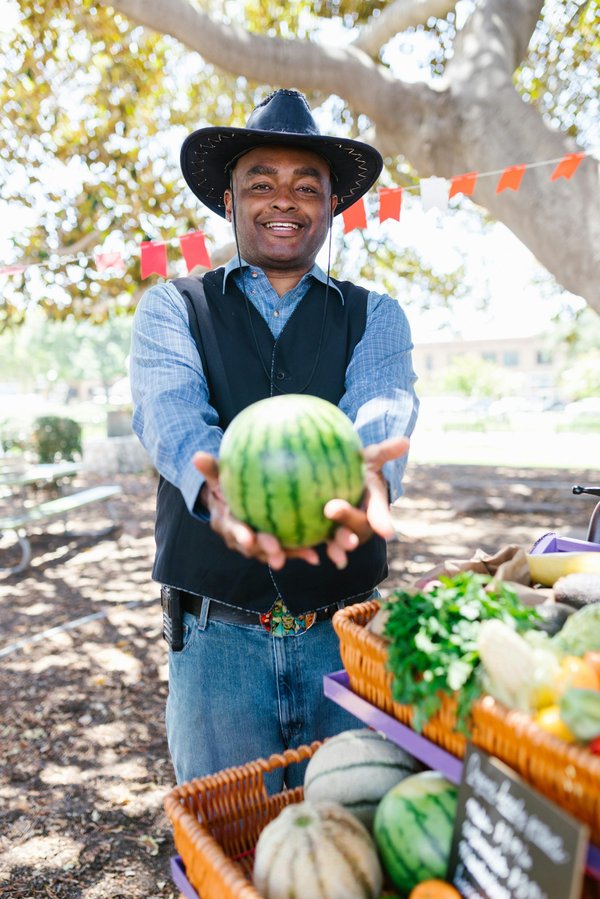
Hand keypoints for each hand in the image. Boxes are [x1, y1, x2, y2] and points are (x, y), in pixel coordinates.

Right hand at [192, 452, 319, 569]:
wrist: (229, 502)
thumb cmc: (224, 487)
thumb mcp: (216, 477)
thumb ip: (211, 469)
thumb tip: (197, 456)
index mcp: (228, 523)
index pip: (233, 530)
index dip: (240, 536)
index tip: (248, 539)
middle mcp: (243, 539)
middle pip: (254, 548)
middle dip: (266, 551)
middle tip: (278, 554)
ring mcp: (258, 545)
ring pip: (272, 553)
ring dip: (289, 555)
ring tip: (308, 555)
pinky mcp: (274, 545)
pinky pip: (288, 549)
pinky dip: (302, 551)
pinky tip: (317, 554)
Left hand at [322, 435, 408, 568]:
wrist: (341, 479)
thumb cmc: (359, 467)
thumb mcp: (371, 458)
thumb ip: (385, 451)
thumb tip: (404, 441)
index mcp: (373, 506)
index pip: (378, 513)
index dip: (382, 521)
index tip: (386, 532)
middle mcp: (360, 524)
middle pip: (357, 530)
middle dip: (348, 525)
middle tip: (332, 509)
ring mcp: (343, 533)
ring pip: (340, 542)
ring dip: (337, 546)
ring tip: (330, 548)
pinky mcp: (324, 536)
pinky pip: (318, 544)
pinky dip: (312, 551)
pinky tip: (304, 554)